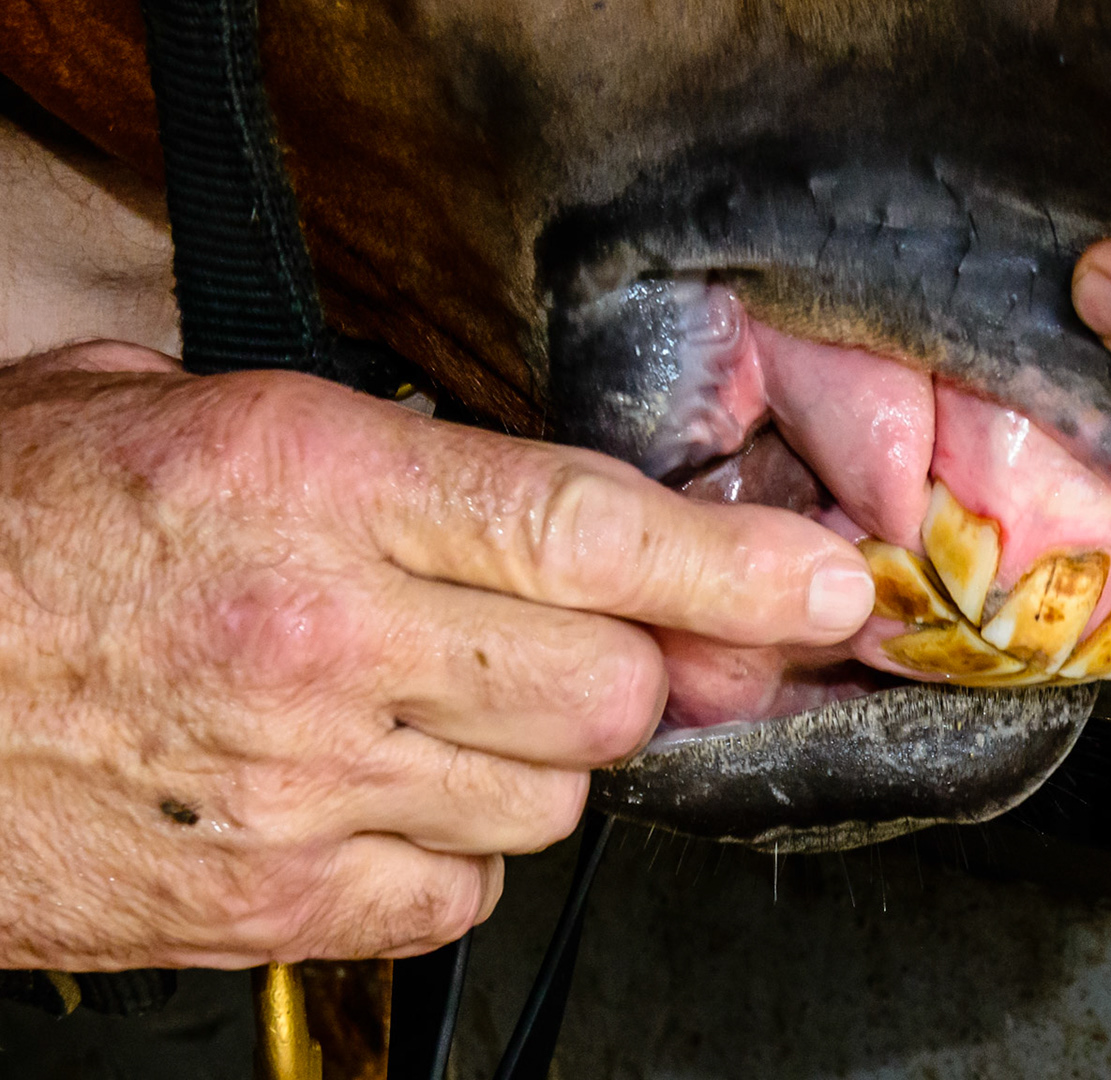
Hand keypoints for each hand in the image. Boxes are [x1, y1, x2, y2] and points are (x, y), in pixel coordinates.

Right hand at [0, 341, 873, 969]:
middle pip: (612, 685)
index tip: (828, 580)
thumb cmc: (8, 532)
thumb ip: (383, 446)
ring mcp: (304, 786)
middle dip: (643, 666)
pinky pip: (465, 885)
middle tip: (608, 639)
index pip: (594, 530)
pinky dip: (461, 842)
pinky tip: (386, 788)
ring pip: (554, 794)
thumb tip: (555, 507)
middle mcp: (327, 639)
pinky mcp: (276, 900)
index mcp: (315, 482)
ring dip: (539, 751)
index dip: (740, 563)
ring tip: (437, 703)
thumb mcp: (174, 404)